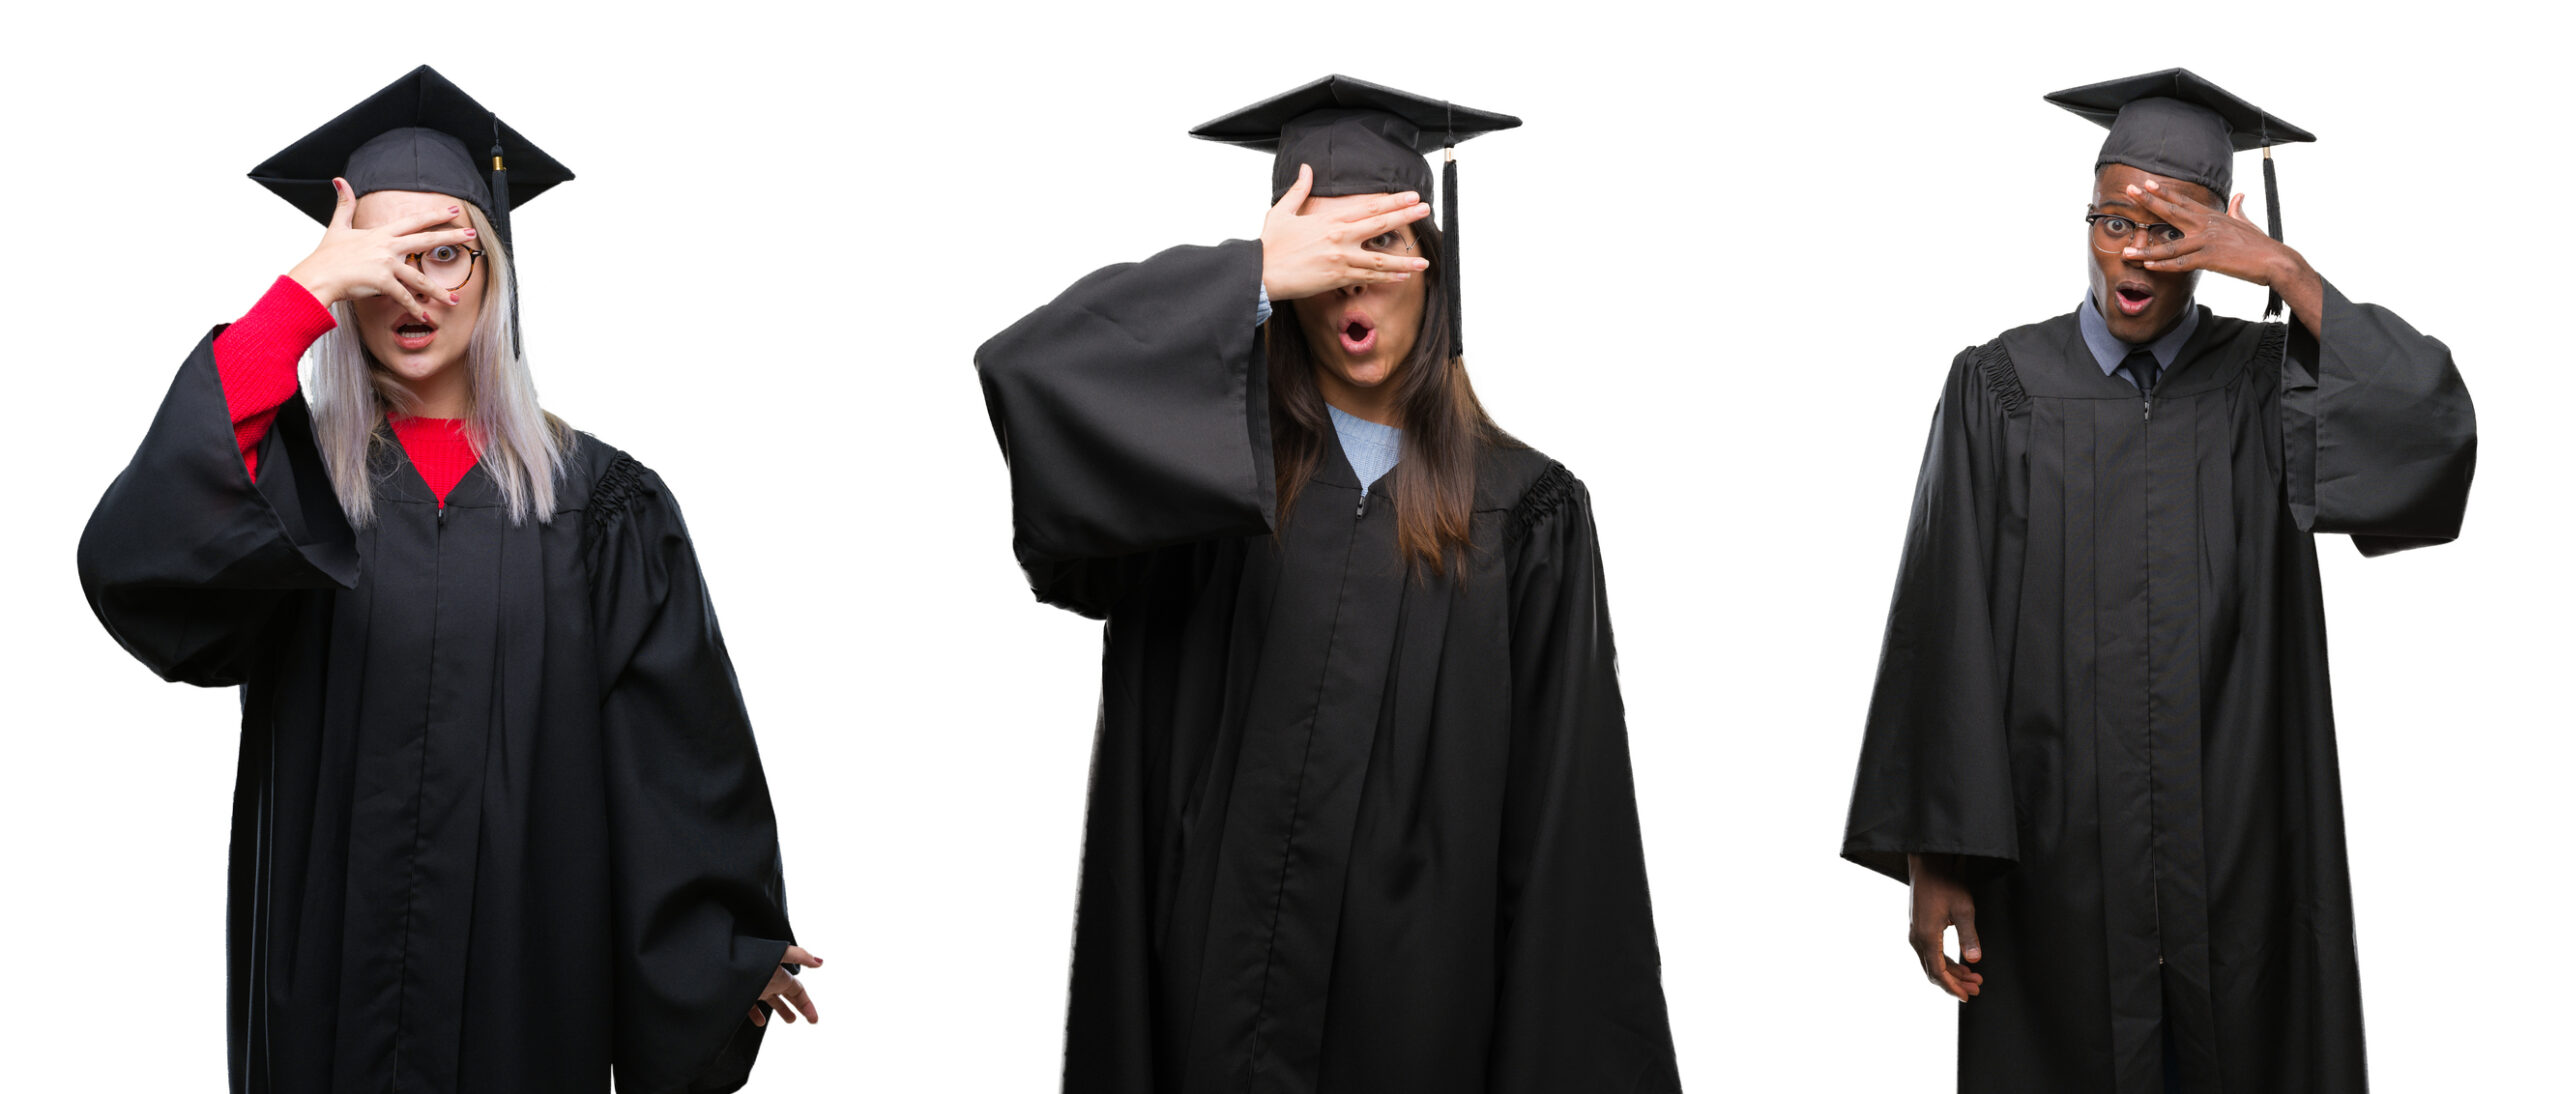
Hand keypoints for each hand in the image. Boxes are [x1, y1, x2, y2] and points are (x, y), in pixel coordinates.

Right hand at [284, 177, 477, 319]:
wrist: (317, 276)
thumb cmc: (327, 255)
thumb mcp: (337, 227)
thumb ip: (345, 204)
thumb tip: (340, 180)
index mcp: (381, 234)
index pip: (414, 221)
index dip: (435, 215)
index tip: (454, 209)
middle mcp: (387, 247)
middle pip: (426, 240)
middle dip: (451, 236)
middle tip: (472, 235)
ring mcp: (386, 264)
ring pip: (420, 278)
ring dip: (439, 291)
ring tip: (455, 299)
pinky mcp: (382, 282)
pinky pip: (404, 297)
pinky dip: (414, 309)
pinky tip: (426, 317)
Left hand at [748, 945, 822, 1027]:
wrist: (716, 967)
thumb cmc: (748, 959)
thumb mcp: (776, 956)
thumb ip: (798, 956)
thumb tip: (820, 962)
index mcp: (779, 975)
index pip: (798, 990)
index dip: (807, 1004)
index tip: (814, 1020)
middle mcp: (769, 981)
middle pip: (788, 995)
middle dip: (800, 1006)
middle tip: (810, 1020)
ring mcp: (755, 988)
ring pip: (772, 1001)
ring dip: (782, 1010)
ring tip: (791, 1020)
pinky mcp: (740, 995)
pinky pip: (751, 1007)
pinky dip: (757, 1015)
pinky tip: (760, 1022)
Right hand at [1259, 163, 1430, 301]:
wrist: (1260, 272)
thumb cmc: (1270, 244)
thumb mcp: (1282, 211)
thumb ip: (1299, 190)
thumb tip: (1306, 168)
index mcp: (1329, 220)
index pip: (1367, 206)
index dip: (1392, 200)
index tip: (1411, 196)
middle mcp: (1339, 238)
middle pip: (1379, 224)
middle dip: (1405, 216)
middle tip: (1426, 210)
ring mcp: (1340, 260)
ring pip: (1379, 260)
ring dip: (1404, 260)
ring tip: (1424, 261)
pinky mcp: (1337, 279)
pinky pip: (1367, 278)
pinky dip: (1386, 277)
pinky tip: (1402, 276)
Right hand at [1907, 853, 1983, 1001]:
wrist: (1928, 865)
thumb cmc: (1945, 883)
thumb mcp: (1964, 909)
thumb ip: (1969, 936)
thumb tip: (1975, 960)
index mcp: (1927, 937)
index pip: (1938, 972)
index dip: (1953, 987)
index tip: (1968, 996)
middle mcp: (1917, 938)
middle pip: (1933, 971)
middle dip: (1955, 983)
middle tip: (1977, 988)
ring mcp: (1916, 933)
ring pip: (1932, 963)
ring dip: (1952, 973)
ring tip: (1974, 977)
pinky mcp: (1920, 928)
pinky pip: (1931, 953)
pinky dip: (1946, 961)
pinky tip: (1962, 963)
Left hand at [2118, 180, 2307, 288]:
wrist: (2275, 260)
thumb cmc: (2260, 244)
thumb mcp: (2246, 222)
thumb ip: (2238, 209)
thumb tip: (2240, 196)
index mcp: (2213, 216)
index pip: (2183, 201)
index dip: (2164, 192)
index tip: (2147, 183)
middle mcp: (2206, 225)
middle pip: (2172, 211)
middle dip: (2149, 201)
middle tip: (2129, 190)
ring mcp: (2206, 241)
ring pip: (2169, 246)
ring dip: (2145, 250)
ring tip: (2125, 252)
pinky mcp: (2210, 259)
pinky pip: (2181, 263)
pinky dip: (2163, 265)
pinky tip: (2148, 266)